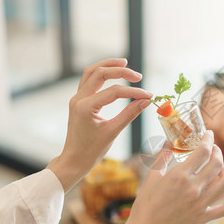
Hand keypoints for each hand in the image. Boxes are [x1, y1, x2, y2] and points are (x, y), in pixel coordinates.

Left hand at [47, 58, 151, 191]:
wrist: (74, 160)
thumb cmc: (92, 150)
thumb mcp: (113, 132)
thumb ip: (130, 114)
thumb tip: (146, 102)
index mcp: (85, 107)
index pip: (114, 92)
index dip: (133, 92)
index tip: (148, 96)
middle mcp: (78, 99)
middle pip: (100, 74)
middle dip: (120, 71)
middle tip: (138, 76)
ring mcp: (77, 98)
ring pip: (91, 72)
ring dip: (108, 65)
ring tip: (124, 63)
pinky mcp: (78, 100)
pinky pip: (88, 79)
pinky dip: (101, 73)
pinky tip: (112, 73)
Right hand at [109, 131, 223, 223]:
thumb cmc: (145, 205)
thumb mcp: (151, 177)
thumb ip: (162, 157)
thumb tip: (168, 142)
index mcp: (179, 176)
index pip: (203, 151)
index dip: (209, 139)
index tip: (209, 134)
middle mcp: (193, 188)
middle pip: (217, 163)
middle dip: (217, 151)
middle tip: (213, 148)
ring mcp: (201, 204)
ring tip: (220, 168)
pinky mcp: (204, 217)